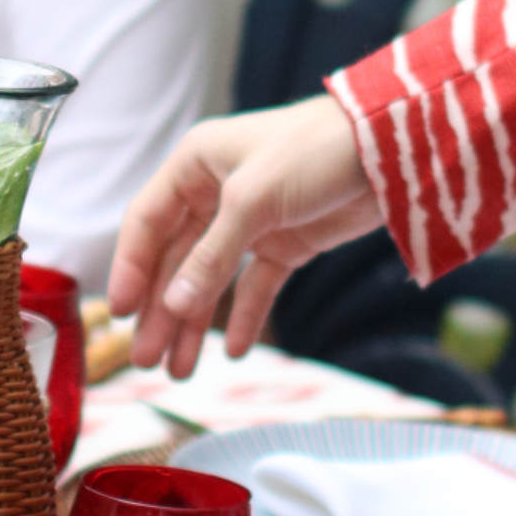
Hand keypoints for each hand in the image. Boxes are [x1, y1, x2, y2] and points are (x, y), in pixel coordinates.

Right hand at [107, 95, 381, 377]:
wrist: (394, 145)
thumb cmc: (315, 150)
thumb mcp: (254, 200)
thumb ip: (212, 255)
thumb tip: (172, 306)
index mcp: (194, 165)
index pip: (147, 223)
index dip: (130, 268)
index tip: (121, 313)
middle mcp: (215, 192)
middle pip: (175, 259)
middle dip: (162, 311)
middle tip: (146, 359)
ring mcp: (251, 219)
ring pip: (211, 278)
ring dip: (195, 322)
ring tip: (180, 370)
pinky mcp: (287, 241)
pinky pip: (255, 285)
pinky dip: (245, 315)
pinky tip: (235, 350)